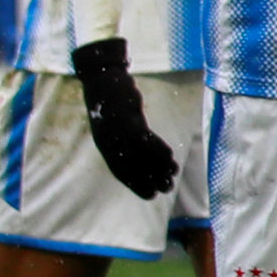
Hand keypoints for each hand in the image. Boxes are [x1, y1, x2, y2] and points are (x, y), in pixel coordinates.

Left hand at [70, 38, 177, 199]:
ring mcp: (117, 131)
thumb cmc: (110, 103)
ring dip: (159, 167)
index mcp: (104, 146)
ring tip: (174, 174)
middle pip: (132, 166)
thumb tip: (139, 157)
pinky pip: (146, 139)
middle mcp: (109, 142)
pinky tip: (171, 156)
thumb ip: (122, 141)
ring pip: (141, 155)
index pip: (120, 172)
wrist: (102, 80)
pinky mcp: (127, 119)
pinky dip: (159, 150)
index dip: (136, 185)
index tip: (151, 196)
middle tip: (167, 189)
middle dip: (150, 180)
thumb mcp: (112, 126)